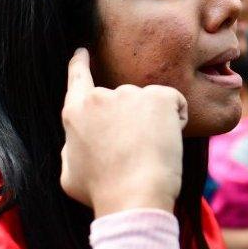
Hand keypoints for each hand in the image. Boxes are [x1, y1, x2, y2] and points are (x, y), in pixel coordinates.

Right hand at [60, 48, 187, 216]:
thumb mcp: (70, 172)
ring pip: (150, 104)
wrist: (133, 196)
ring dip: (155, 122)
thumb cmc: (102, 192)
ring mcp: (130, 94)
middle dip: (132, 120)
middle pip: (123, 100)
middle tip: (135, 152)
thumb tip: (81, 140)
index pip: (77, 79)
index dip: (80, 64)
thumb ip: (74, 146)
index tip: (83, 52)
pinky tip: (166, 142)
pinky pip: (174, 103)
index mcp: (75, 112)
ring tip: (149, 152)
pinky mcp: (159, 96)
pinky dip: (177, 119)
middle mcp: (101, 97)